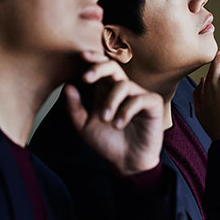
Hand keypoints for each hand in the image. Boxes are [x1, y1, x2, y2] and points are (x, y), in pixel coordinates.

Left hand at [65, 52, 164, 174]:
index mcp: (107, 91)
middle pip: (114, 66)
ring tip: (107, 120)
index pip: (102, 68)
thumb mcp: (84, 127)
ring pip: (124, 85)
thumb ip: (75, 108)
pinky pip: (140, 98)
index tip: (81, 56)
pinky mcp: (152, 104)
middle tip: (86, 79)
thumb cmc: (107, 144)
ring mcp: (139, 95)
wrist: (126, 163)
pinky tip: (119, 124)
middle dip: (99, 68)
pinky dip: (127, 110)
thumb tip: (67, 86)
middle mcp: (123, 90)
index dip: (94, 59)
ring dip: (111, 101)